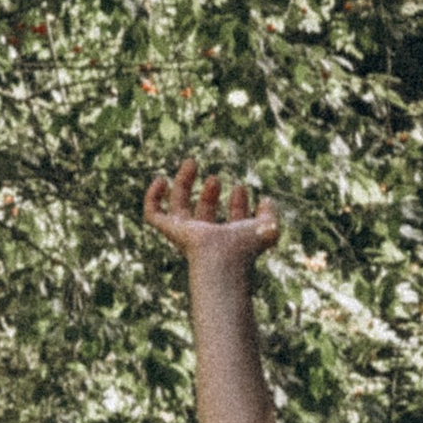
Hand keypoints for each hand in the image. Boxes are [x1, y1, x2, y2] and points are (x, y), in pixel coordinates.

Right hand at [145, 156, 280, 269]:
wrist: (223, 259)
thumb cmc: (245, 248)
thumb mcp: (267, 228)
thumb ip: (270, 215)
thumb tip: (266, 200)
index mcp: (228, 239)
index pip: (231, 220)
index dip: (238, 204)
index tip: (241, 187)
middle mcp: (205, 238)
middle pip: (203, 212)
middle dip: (209, 192)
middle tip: (215, 178)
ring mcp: (185, 234)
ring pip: (178, 208)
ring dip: (183, 183)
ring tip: (191, 163)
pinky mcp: (170, 230)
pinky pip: (153, 215)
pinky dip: (152, 198)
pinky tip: (161, 180)